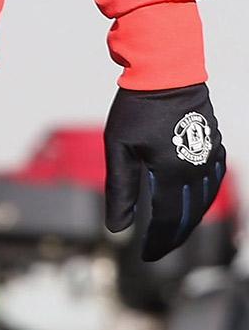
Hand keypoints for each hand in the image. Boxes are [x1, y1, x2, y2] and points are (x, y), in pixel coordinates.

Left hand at [104, 82, 226, 260]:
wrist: (166, 73)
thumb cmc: (136, 108)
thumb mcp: (119, 148)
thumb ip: (119, 189)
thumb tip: (117, 227)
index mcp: (171, 174)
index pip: (165, 220)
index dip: (156, 241)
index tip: (146, 255)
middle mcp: (195, 172)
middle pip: (187, 216)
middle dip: (172, 237)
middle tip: (158, 251)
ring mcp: (208, 159)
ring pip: (203, 202)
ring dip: (188, 221)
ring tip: (172, 233)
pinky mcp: (213, 147)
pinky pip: (212, 183)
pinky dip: (201, 200)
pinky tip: (191, 204)